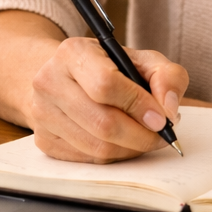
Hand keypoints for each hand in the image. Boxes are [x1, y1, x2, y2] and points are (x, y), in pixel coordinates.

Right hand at [28, 36, 188, 162]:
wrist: (63, 77)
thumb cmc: (108, 67)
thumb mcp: (141, 59)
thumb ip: (166, 76)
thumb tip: (169, 110)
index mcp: (73, 52)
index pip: (105, 84)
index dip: (138, 105)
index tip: (162, 118)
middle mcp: (49, 81)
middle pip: (102, 122)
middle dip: (140, 135)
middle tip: (161, 135)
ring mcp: (42, 113)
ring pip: (97, 146)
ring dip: (131, 148)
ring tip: (146, 137)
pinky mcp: (44, 140)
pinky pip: (89, 159)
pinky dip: (115, 155)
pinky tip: (124, 142)